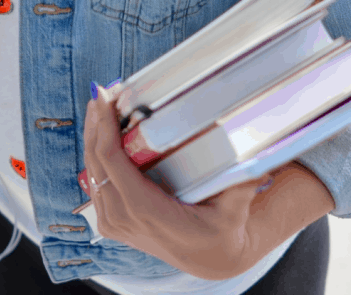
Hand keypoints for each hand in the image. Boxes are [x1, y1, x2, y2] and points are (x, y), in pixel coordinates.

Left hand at [83, 87, 272, 280]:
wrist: (209, 259)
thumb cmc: (221, 232)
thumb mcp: (234, 210)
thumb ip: (242, 184)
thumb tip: (258, 155)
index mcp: (146, 211)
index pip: (112, 163)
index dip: (104, 128)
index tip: (105, 99)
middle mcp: (123, 218)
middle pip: (96, 162)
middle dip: (96, 124)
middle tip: (101, 92)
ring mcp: (114, 223)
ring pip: (92, 171)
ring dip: (93, 137)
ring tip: (100, 105)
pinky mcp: (112, 221)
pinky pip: (96, 183)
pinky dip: (97, 155)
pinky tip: (101, 133)